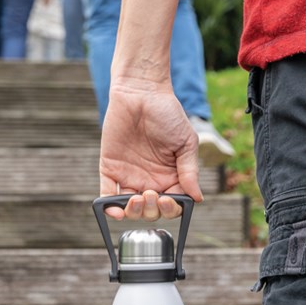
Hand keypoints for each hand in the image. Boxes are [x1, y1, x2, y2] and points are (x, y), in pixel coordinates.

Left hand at [100, 77, 202, 219]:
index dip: (171, 208)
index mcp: (171, 176)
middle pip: (151, 211)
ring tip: (137, 198)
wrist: (141, 92)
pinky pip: (108, 194)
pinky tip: (115, 209)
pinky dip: (109, 207)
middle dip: (152, 210)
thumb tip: (197, 198)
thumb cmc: (168, 113)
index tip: (169, 199)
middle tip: (151, 194)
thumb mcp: (186, 142)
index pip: (172, 205)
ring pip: (130, 208)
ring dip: (134, 212)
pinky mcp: (110, 169)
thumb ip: (190, 171)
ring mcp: (130, 176)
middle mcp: (151, 180)